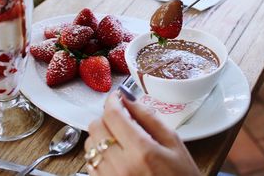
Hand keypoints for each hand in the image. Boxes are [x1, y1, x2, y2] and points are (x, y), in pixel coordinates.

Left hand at [84, 92, 200, 175]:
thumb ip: (149, 118)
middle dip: (107, 117)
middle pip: (96, 127)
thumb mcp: (174, 143)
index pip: (113, 115)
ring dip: (101, 136)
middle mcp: (122, 165)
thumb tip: (129, 99)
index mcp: (142, 151)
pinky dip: (99, 153)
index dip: (112, 101)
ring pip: (90, 144)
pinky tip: (115, 154)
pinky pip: (90, 163)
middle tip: (120, 119)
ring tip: (119, 139)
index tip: (116, 97)